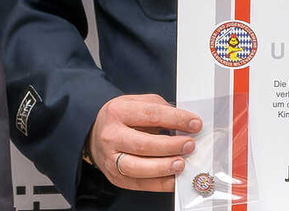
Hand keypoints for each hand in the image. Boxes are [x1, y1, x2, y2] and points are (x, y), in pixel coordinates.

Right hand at [87, 94, 202, 192]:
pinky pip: (140, 184)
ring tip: (181, 164)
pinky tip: (175, 179)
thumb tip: (186, 123)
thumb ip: (161, 109)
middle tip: (189, 144)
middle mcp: (111, 136)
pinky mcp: (116, 177)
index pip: (151, 115)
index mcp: (118, 112)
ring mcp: (111, 159)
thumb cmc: (121, 118)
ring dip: (164, 167)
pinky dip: (161, 184)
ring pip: (138, 167)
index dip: (176, 119)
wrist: (94, 134)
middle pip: (143, 144)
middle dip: (171, 146)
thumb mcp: (137, 103)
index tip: (194, 124)